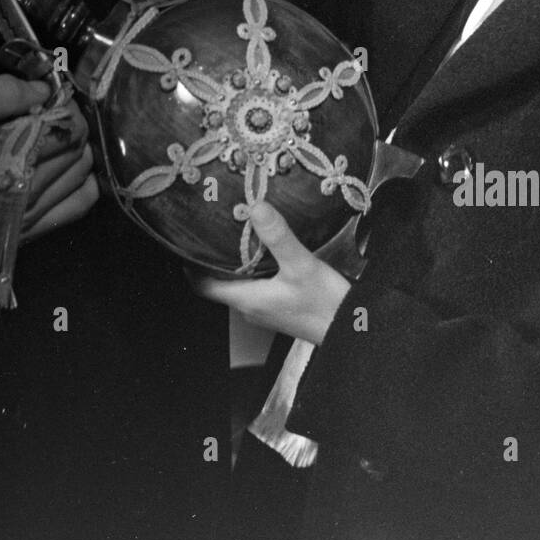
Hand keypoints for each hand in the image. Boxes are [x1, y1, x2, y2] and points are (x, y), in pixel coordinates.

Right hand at [0, 74, 97, 252]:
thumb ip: (2, 94)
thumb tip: (44, 89)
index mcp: (13, 158)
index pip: (69, 130)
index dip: (68, 110)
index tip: (54, 101)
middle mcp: (29, 190)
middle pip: (78, 154)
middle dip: (72, 130)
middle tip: (52, 119)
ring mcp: (31, 217)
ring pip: (82, 180)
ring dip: (77, 156)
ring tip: (55, 145)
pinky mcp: (27, 235)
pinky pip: (75, 209)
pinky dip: (80, 187)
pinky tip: (65, 175)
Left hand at [196, 201, 350, 344]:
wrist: (352, 332)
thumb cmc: (325, 304)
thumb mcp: (302, 265)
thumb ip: (278, 237)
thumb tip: (255, 207)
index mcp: (247, 299)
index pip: (203, 286)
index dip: (191, 266)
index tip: (186, 242)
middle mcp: (250, 308)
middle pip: (219, 284)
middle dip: (212, 260)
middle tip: (210, 230)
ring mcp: (265, 311)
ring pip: (238, 285)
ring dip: (232, 265)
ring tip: (234, 235)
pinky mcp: (280, 309)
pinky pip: (255, 288)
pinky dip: (251, 271)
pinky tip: (264, 253)